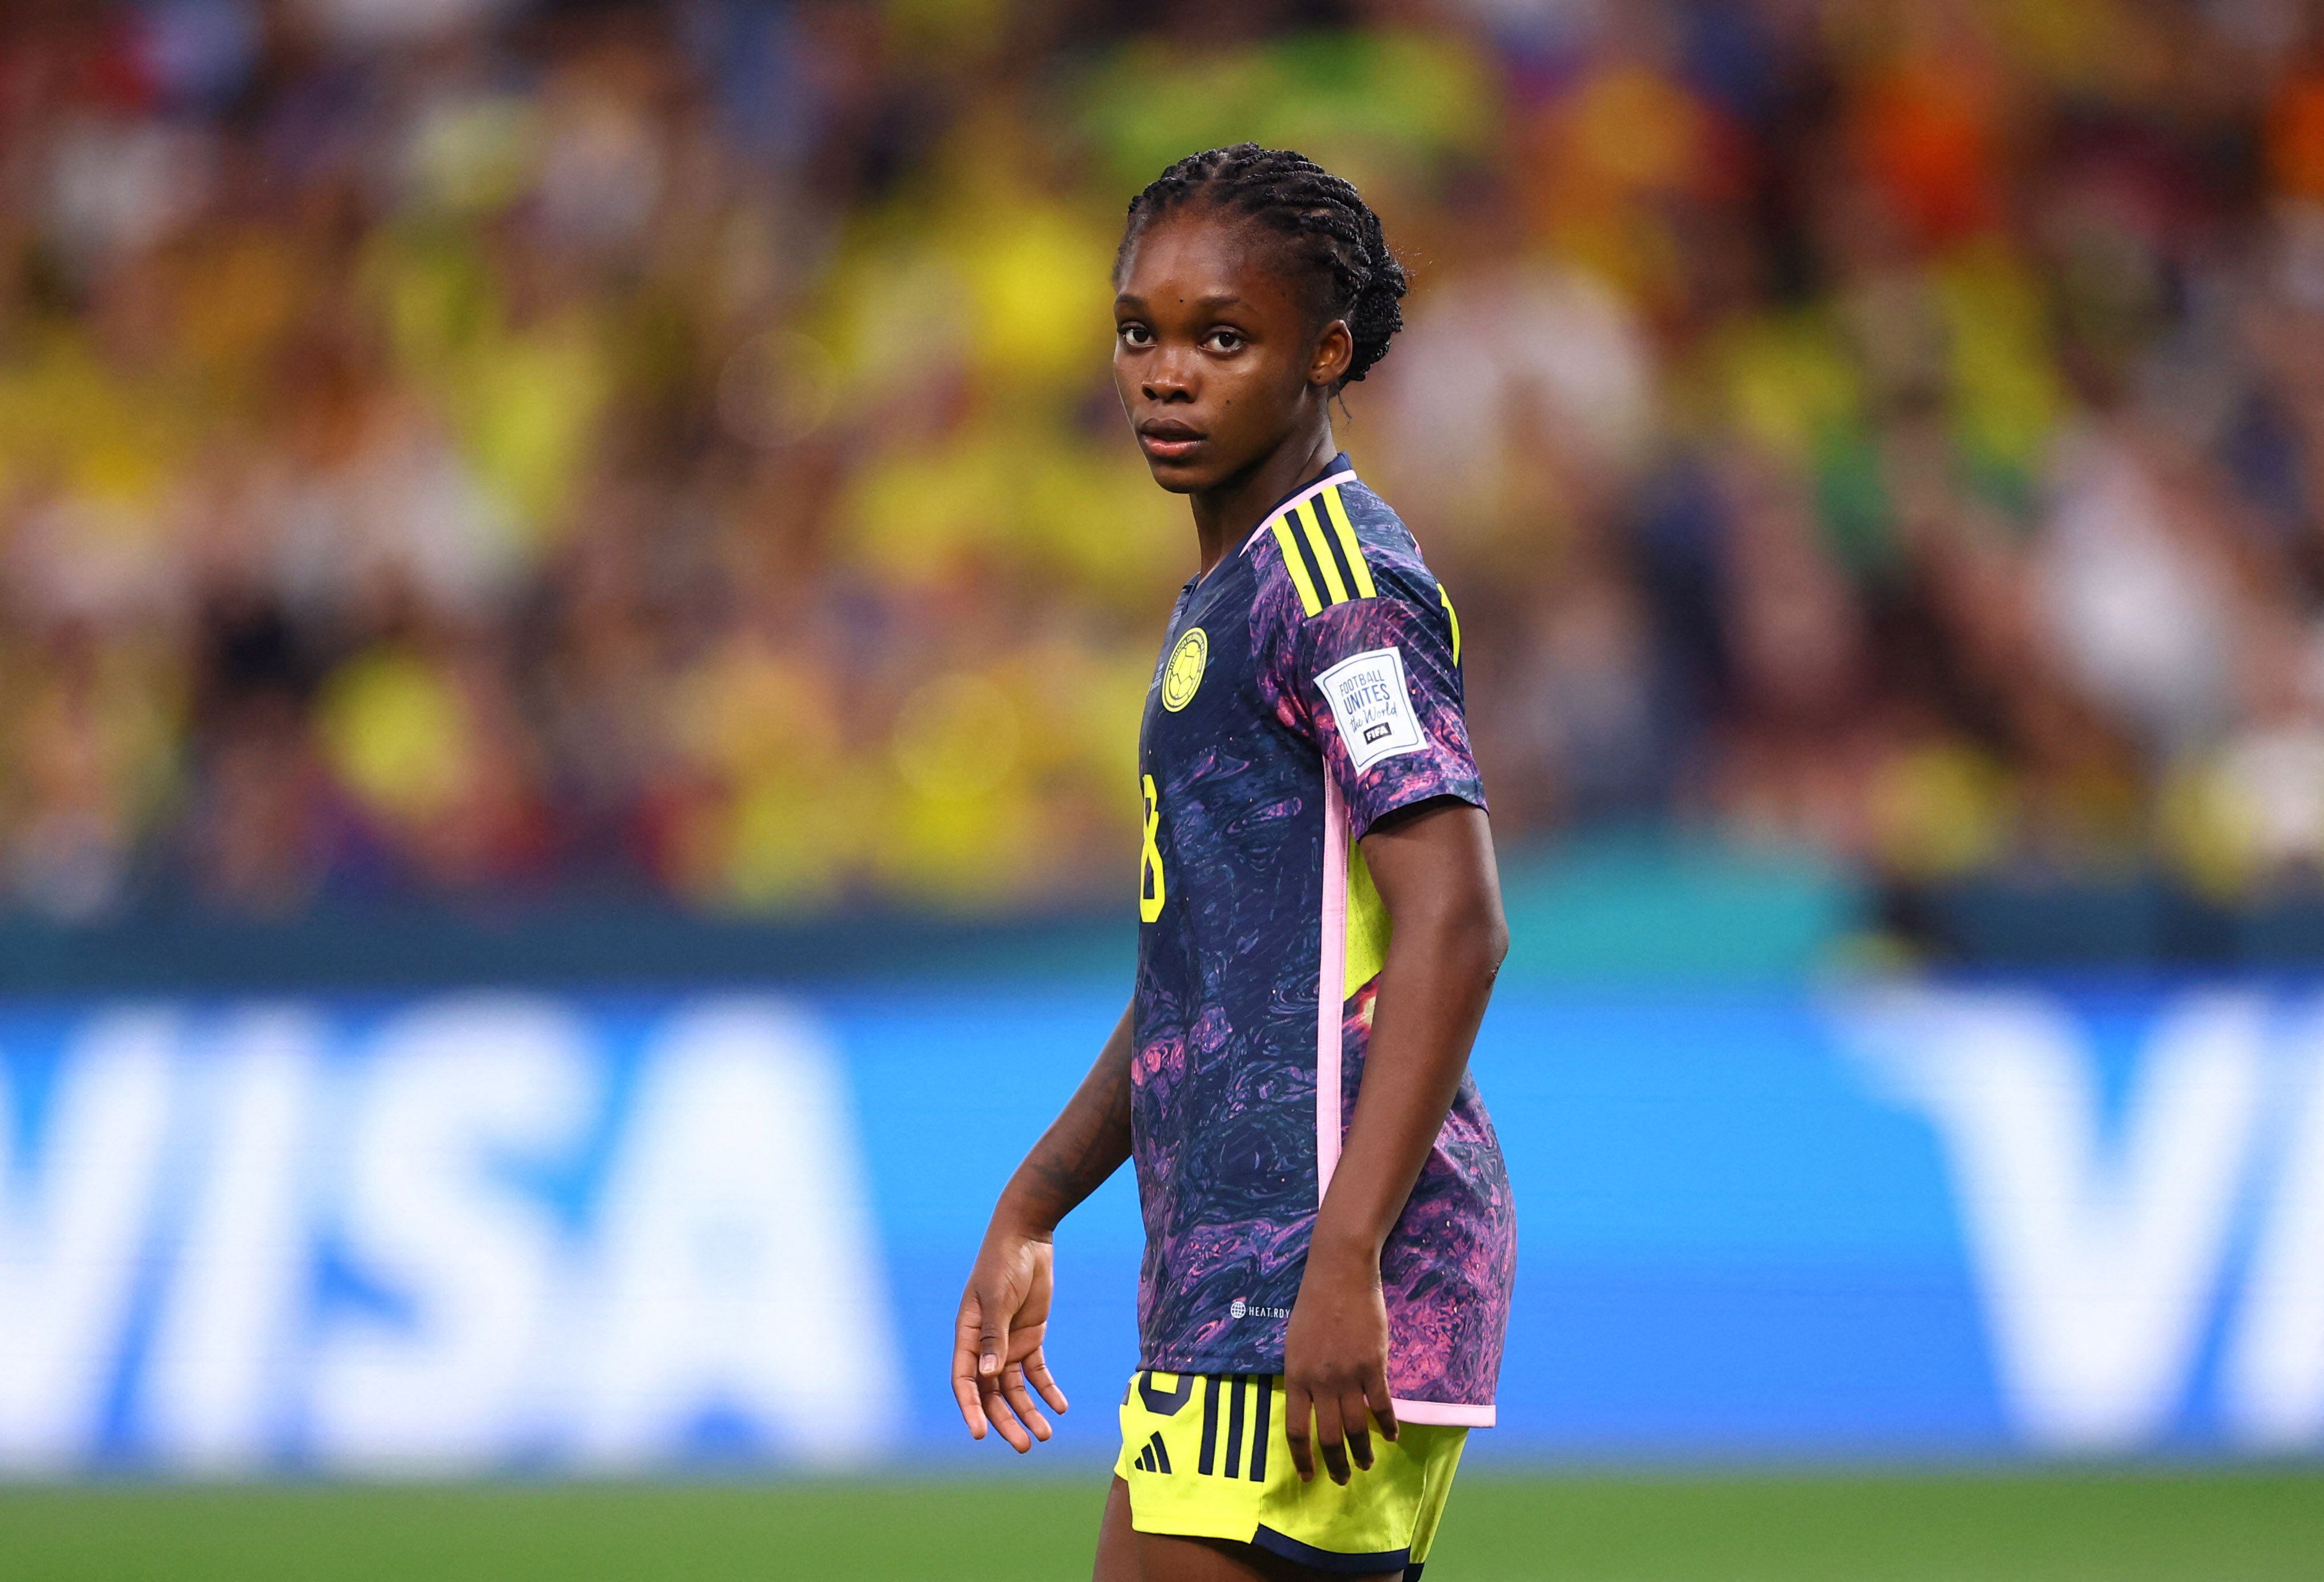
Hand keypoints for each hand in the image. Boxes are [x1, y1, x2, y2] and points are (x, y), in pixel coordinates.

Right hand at [953, 1222, 1070, 1451]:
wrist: (1028, 1237)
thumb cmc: (1004, 1263)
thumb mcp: (998, 1298)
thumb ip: (993, 1336)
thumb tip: (985, 1375)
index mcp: (968, 1336)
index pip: (965, 1381)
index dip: (970, 1408)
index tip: (979, 1434)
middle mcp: (985, 1346)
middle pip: (992, 1393)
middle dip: (1006, 1420)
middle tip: (1024, 1446)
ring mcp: (1008, 1343)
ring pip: (1015, 1388)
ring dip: (1028, 1412)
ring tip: (1045, 1435)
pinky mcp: (1030, 1337)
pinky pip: (1037, 1372)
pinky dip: (1047, 1390)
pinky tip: (1060, 1406)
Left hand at [1281, 1242, 1396, 1484]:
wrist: (1340, 1274)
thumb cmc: (1314, 1305)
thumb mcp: (1294, 1343)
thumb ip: (1301, 1377)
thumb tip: (1308, 1406)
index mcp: (1295, 1376)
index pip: (1296, 1430)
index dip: (1302, 1458)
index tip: (1308, 1477)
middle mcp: (1320, 1382)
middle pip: (1328, 1436)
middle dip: (1336, 1464)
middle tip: (1343, 1479)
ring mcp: (1348, 1375)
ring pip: (1357, 1428)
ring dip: (1363, 1451)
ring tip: (1367, 1463)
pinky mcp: (1374, 1365)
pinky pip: (1382, 1405)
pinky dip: (1388, 1425)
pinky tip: (1391, 1436)